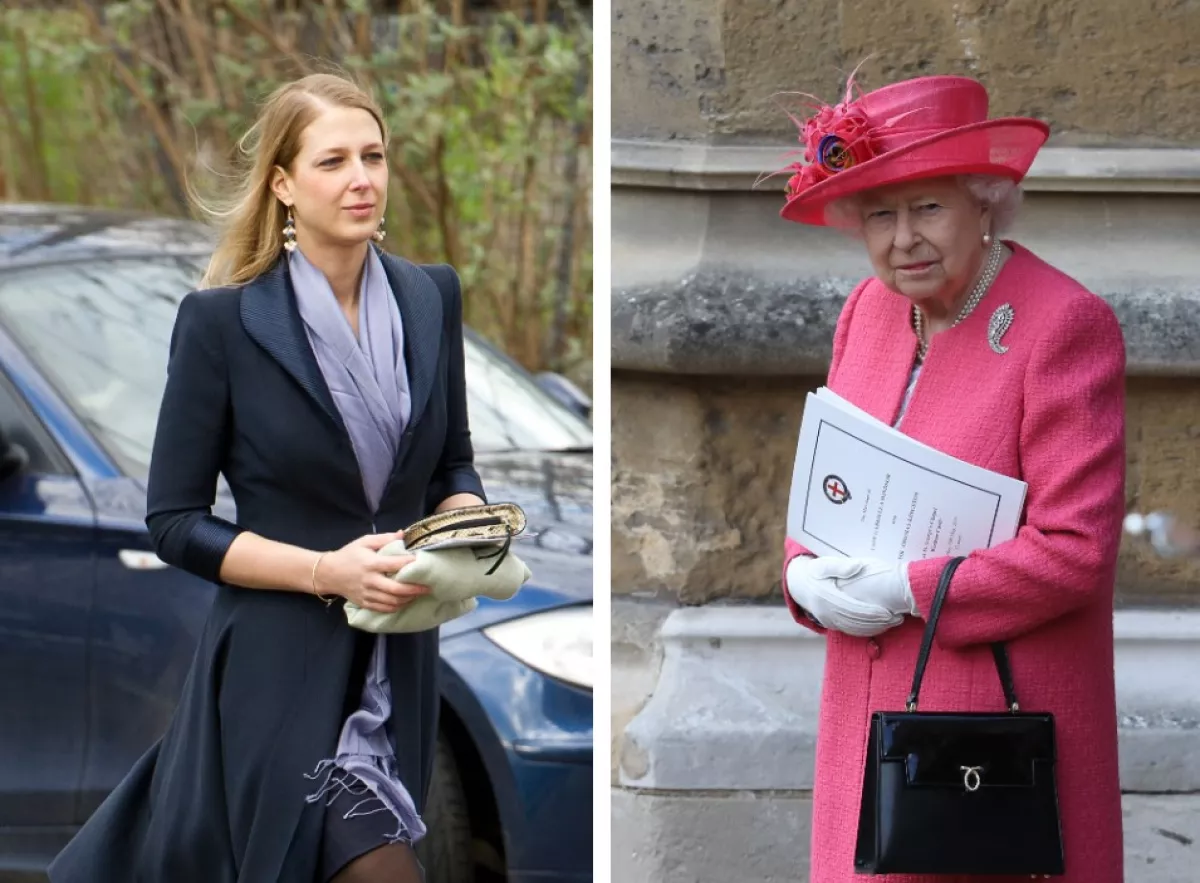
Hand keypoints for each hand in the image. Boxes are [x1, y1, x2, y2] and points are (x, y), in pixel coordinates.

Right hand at [313, 531, 429, 612]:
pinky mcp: (365, 603)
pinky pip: (384, 608)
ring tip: (419, 594)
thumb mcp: (364, 542)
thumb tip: (404, 534)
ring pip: (392, 601)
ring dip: (408, 599)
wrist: (328, 573)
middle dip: (415, 589)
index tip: (422, 562)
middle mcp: (370, 581)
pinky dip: (397, 607)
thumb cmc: (349, 555)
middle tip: (428, 587)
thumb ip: (385, 538)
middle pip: (397, 589)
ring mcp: (367, 594)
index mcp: (371, 564)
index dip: (410, 564)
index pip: (395, 565)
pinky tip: (405, 602)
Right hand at [785, 556, 909, 636]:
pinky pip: (851, 631)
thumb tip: (858, 567)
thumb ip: (841, 566)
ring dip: (876, 628)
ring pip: (855, 628)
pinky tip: (881, 626)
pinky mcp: (831, 625)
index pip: (852, 608)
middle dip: (878, 622)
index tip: (888, 612)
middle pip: (856, 621)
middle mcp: (826, 611)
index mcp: (825, 596)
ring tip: (894, 622)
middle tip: (898, 618)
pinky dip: (867, 630)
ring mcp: (828, 620)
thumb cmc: (816, 572)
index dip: (871, 612)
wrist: (800, 585)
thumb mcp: (824, 564)